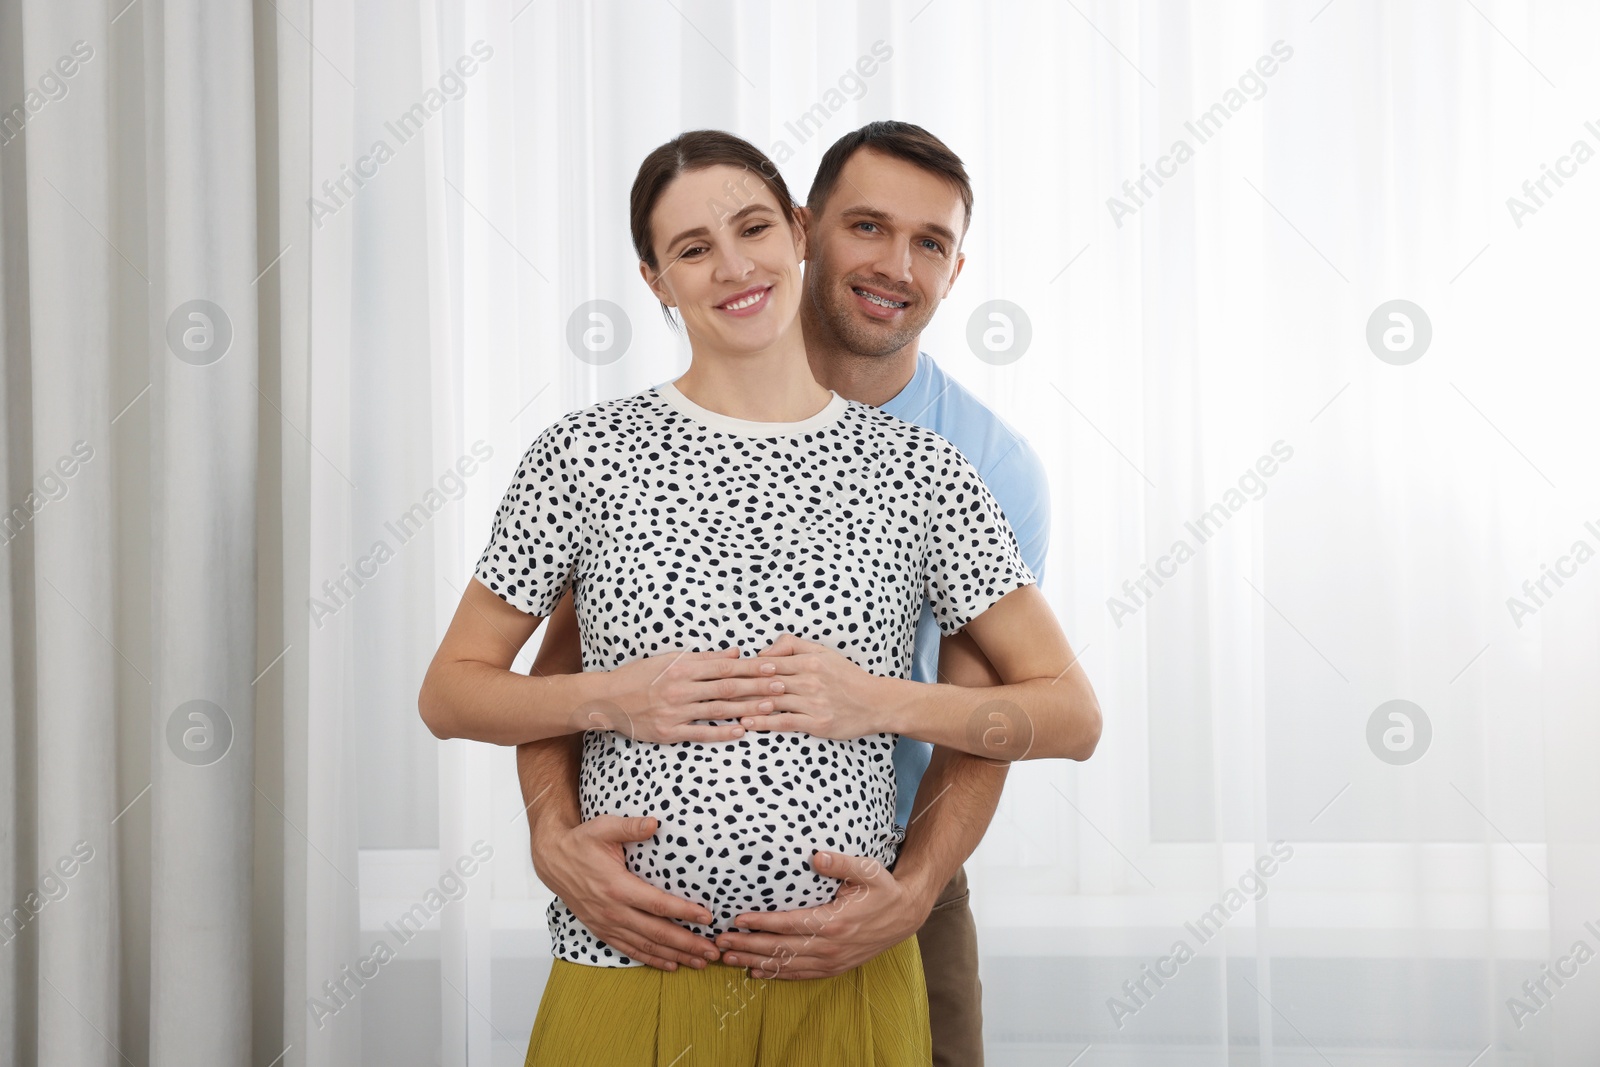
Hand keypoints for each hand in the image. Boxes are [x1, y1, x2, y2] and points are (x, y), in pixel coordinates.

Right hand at [530, 813, 721, 970]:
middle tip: (712, 952)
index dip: (684, 912)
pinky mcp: (601, 930)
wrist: (553, 861)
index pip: (657, 904)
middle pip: (656, 933)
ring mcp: (606, 924)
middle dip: (687, 944)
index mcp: (616, 886)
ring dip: (674, 956)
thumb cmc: (581, 842)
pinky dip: (651, 959)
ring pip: (646, 946)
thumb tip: (655, 823)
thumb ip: (630, 827)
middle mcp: (612, 910)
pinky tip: (671, 965)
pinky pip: (629, 950)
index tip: (707, 917)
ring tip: (699, 962)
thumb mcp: (603, 827)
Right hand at [592, 646, 788, 743]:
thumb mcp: (670, 659)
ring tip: (770, 707)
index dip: (751, 667)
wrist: (608, 700)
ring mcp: (675, 712)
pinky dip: (722, 732)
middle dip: (757, 686)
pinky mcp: (669, 732)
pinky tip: (742, 731)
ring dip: (747, 708)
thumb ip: (704, 657)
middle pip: (726, 687)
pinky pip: (701, 733)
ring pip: (718, 710)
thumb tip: (736, 652)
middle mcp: (680, 689)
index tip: (773, 666)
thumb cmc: (641, 676)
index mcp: (682, 668)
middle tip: (781, 685)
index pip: (724, 666)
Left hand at [714, 851, 927, 979]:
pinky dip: (776, 975)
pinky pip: (800, 975)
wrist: (905, 915)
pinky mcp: (834, 967)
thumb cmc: (883, 888)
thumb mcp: (868, 870)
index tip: (736, 920)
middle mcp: (829, 946)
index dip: (760, 923)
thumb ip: (840, 863)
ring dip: (754, 962)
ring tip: (727, 959)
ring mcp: (831, 960)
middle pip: (779, 948)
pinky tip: (756, 973)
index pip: (788, 924)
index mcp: (833, 921)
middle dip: (747, 946)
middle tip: (719, 943)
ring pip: (785, 965)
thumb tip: (815, 856)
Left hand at [735, 634, 888, 738]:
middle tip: (712, 689)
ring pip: (771, 702)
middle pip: (765, 682)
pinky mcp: (816, 723)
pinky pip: (784, 722)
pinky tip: (746, 724)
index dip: (742, 668)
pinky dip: (763, 723)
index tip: (720, 671)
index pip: (767, 663)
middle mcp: (810, 680)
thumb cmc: (846, 676)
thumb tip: (762, 652)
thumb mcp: (822, 652)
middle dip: (737, 686)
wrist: (876, 702)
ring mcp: (813, 703)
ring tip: (721, 708)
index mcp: (809, 661)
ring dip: (745, 706)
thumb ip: (792, 645)